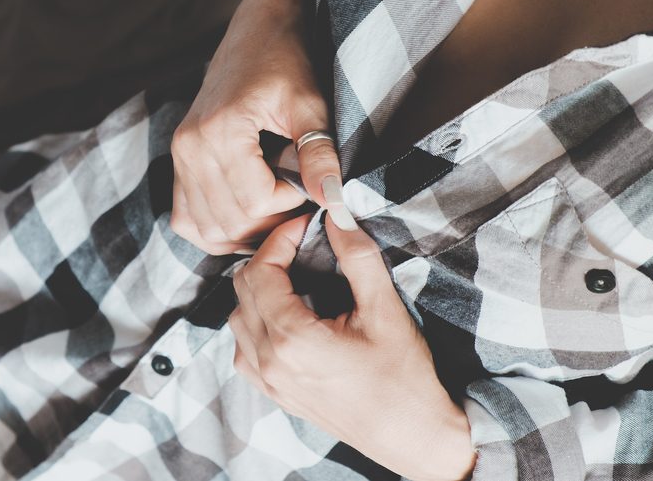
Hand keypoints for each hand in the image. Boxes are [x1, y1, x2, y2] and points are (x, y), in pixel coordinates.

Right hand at [170, 0, 343, 254]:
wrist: (255, 35)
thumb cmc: (286, 65)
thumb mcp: (310, 105)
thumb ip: (320, 154)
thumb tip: (334, 202)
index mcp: (219, 131)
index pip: (255, 202)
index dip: (290, 203)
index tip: (309, 181)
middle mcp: (189, 147)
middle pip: (230, 220)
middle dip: (271, 221)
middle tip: (298, 197)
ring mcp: (178, 158)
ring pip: (207, 228)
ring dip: (245, 231)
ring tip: (276, 207)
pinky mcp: (177, 164)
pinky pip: (187, 220)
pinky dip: (216, 230)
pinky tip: (247, 216)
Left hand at [229, 215, 475, 480]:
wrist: (414, 438)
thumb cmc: (405, 379)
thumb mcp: (385, 309)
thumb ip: (357, 256)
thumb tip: (337, 214)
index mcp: (291, 339)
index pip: (259, 271)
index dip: (279, 239)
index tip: (305, 226)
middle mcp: (269, 362)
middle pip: (242, 290)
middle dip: (269, 260)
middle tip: (303, 246)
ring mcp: (268, 382)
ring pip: (238, 318)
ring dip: (259, 290)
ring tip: (297, 277)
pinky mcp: (275, 394)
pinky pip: (244, 349)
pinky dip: (257, 323)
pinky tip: (289, 316)